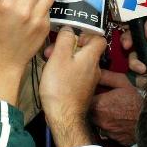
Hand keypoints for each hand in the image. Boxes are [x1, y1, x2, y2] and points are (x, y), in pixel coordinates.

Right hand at [40, 28, 106, 146]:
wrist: (64, 117)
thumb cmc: (61, 87)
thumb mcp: (59, 57)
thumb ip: (65, 39)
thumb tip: (69, 29)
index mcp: (91, 57)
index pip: (98, 38)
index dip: (85, 35)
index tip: (70, 38)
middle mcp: (94, 68)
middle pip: (84, 50)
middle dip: (67, 48)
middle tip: (51, 53)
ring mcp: (89, 81)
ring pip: (78, 62)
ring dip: (63, 60)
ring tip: (48, 65)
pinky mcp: (82, 90)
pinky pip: (75, 74)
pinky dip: (65, 72)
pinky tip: (52, 78)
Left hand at [89, 70, 140, 145]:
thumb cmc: (137, 102)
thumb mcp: (123, 83)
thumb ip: (107, 77)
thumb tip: (96, 72)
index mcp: (99, 105)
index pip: (83, 100)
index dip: (86, 96)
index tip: (91, 93)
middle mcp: (99, 120)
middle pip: (87, 112)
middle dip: (92, 106)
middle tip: (101, 101)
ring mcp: (105, 131)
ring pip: (95, 122)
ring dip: (99, 117)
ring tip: (111, 110)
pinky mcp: (111, 139)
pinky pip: (105, 132)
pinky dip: (108, 126)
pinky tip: (117, 120)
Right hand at [123, 18, 146, 74]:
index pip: (146, 24)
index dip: (135, 25)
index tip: (128, 28)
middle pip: (136, 38)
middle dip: (128, 41)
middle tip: (126, 46)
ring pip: (134, 57)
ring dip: (134, 63)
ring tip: (142, 70)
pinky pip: (138, 73)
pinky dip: (139, 77)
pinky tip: (145, 80)